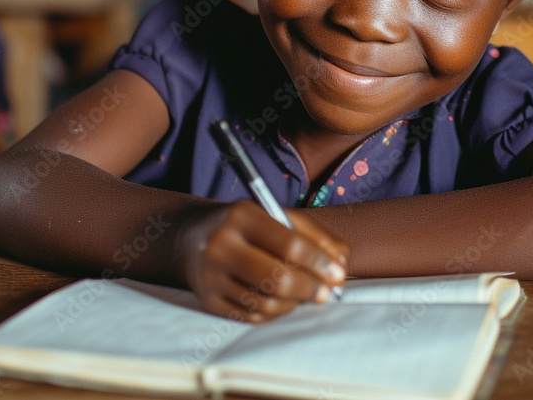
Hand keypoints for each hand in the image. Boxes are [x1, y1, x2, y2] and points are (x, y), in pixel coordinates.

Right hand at [176, 199, 348, 321]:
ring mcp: (211, 275)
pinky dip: (275, 311)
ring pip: (267, 302)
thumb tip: (341, 264)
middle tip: (326, 293)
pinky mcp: (207, 299)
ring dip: (294, 302)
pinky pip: (252, 316)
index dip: (319, 262)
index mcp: (241, 215)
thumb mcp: (276, 217)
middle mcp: (220, 244)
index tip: (338, 274)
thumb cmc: (246, 227)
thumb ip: (313, 235)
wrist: (191, 238)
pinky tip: (280, 300)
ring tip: (302, 293)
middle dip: (310, 289)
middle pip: (277, 279)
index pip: (289, 244)